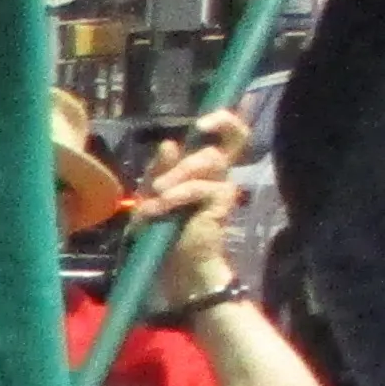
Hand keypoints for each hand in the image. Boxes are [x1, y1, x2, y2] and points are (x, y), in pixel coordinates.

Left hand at [130, 107, 249, 300]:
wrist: (172, 266)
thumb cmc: (159, 231)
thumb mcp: (150, 196)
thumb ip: (158, 170)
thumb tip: (170, 143)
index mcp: (200, 167)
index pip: (226, 134)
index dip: (225, 119)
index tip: (204, 121)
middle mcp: (218, 173)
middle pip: (234, 137)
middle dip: (210, 136)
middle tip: (181, 154)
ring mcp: (223, 187)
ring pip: (210, 159)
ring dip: (178, 174)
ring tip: (158, 194)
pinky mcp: (224, 203)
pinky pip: (202, 187)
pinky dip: (177, 195)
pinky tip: (161, 208)